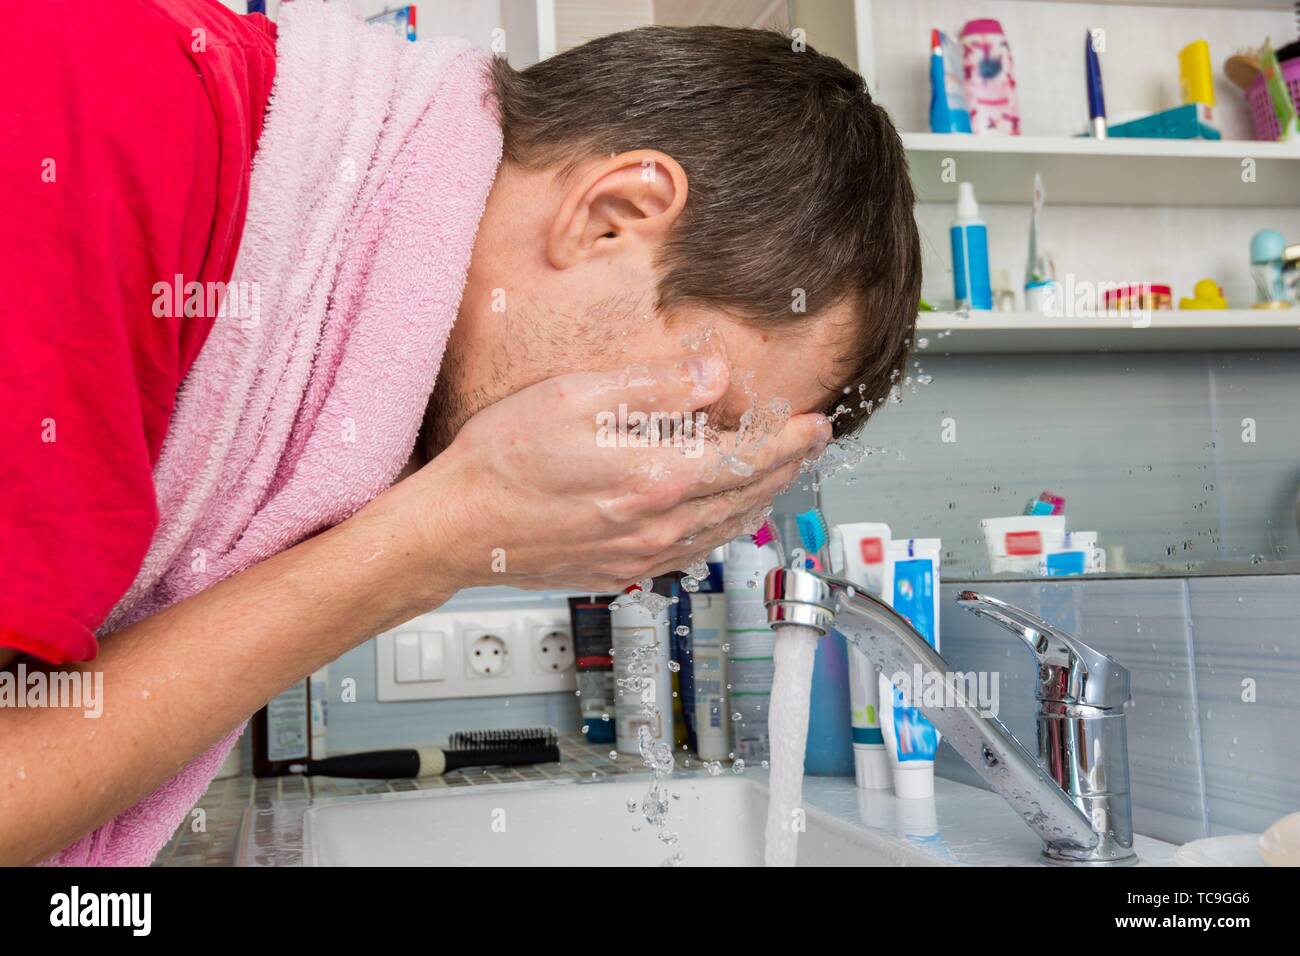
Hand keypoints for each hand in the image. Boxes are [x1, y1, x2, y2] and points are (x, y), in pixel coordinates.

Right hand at [411, 355, 829, 592]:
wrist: (459, 527)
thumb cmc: (503, 461)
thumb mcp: (576, 396)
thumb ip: (654, 387)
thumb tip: (714, 376)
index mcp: (656, 476)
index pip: (749, 457)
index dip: (790, 439)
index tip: (816, 424)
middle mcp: (659, 523)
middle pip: (747, 496)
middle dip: (787, 467)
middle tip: (809, 445)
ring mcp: (643, 554)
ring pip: (726, 529)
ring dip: (761, 499)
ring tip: (777, 476)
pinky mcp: (624, 570)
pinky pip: (695, 553)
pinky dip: (723, 530)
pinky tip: (721, 518)